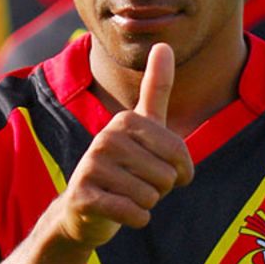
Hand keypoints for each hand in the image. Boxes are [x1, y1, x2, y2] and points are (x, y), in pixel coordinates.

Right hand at [52, 43, 193, 249]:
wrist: (85, 209)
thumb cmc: (124, 166)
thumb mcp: (142, 126)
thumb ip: (155, 88)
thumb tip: (165, 44)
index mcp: (125, 120)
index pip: (179, 153)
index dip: (181, 171)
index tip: (162, 168)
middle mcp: (106, 138)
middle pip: (166, 176)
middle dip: (161, 189)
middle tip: (139, 184)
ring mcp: (91, 166)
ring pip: (150, 196)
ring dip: (146, 204)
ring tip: (127, 195)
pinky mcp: (83, 196)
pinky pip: (132, 213)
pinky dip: (135, 219)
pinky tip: (120, 211)